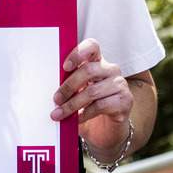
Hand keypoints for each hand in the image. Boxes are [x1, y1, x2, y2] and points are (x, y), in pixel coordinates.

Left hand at [50, 37, 132, 156]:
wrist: (107, 127)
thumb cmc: (87, 103)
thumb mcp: (77, 90)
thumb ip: (68, 83)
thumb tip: (47, 84)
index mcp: (97, 60)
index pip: (92, 46)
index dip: (78, 53)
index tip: (65, 66)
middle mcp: (111, 69)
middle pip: (88, 71)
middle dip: (68, 86)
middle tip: (55, 99)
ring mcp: (120, 84)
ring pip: (92, 91)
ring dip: (72, 104)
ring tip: (58, 113)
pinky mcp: (125, 101)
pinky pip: (101, 106)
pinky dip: (84, 114)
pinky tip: (76, 119)